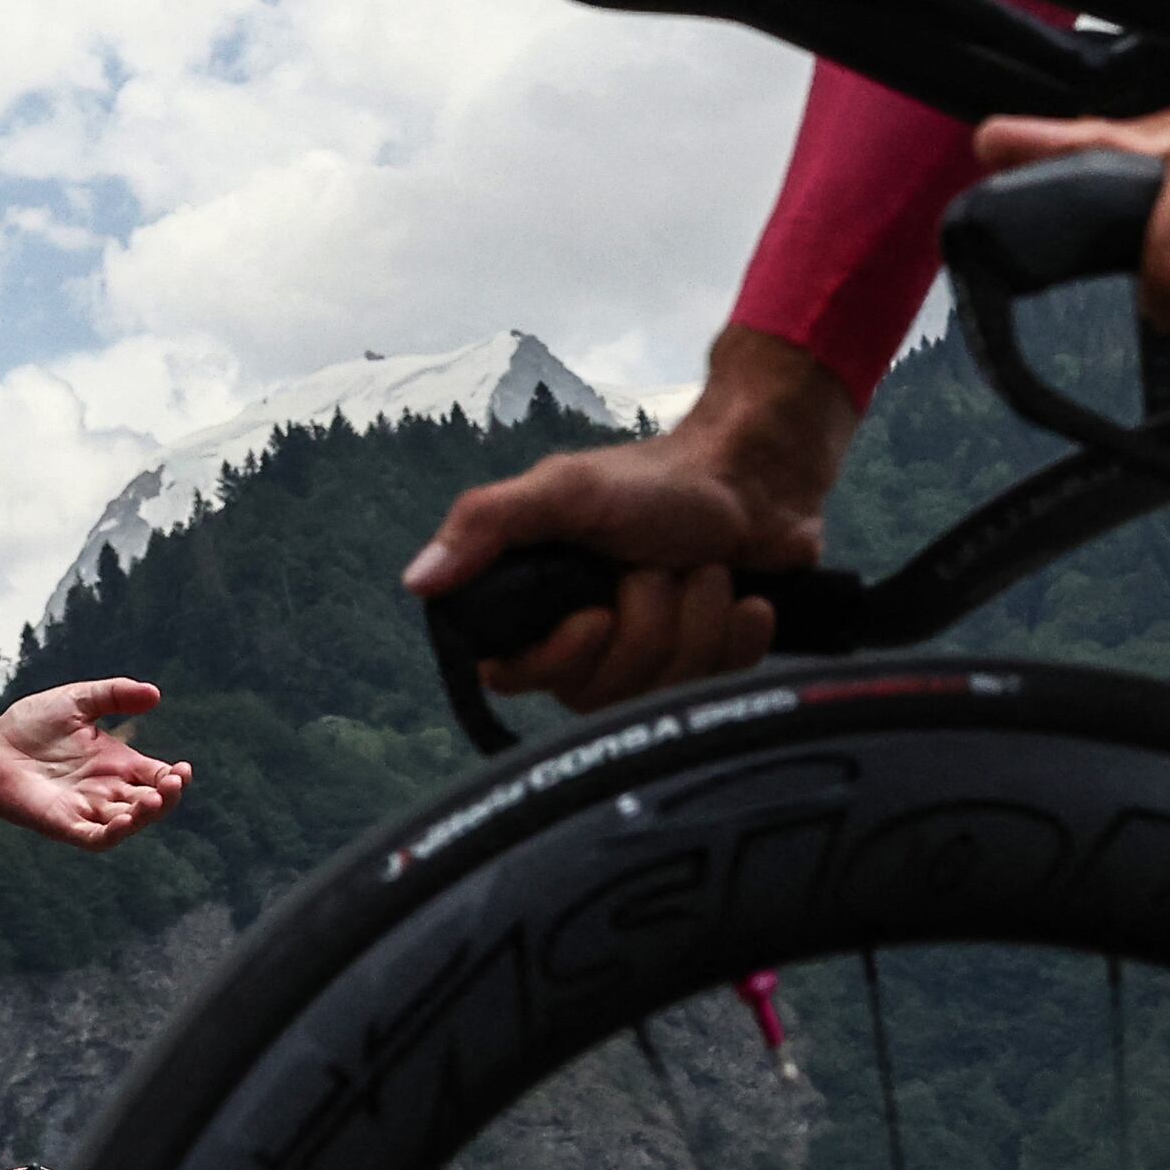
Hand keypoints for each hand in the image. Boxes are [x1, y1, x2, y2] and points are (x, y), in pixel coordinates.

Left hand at [0, 678, 188, 848]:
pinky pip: (96, 837)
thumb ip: (115, 695)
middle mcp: (106, 790)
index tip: (183, 770)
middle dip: (166, 796)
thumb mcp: (79, 700)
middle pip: (148, 802)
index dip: (173, 778)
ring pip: (127, 822)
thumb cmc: (31, 724)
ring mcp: (86, 810)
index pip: (155, 777)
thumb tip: (156, 694)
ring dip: (146, 815)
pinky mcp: (64, 824)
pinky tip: (126, 820)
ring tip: (157, 798)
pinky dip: (114, 833)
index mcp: (115, 764)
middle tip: (174, 781)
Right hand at [400, 325, 848, 712]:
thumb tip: (417, 579)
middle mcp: (584, 642)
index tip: (597, 614)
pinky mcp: (703, 670)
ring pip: (662, 691)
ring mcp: (646, 661)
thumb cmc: (655, 481)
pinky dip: (737, 633)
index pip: (517, 677)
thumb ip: (488, 524)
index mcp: (536, 604)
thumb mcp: (567, 490)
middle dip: (647, 620)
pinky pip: (715, 687)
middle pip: (602, 691)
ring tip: (702, 569)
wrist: (751, 478)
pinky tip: (741, 598)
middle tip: (657, 565)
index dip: (564, 655)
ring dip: (697, 617)